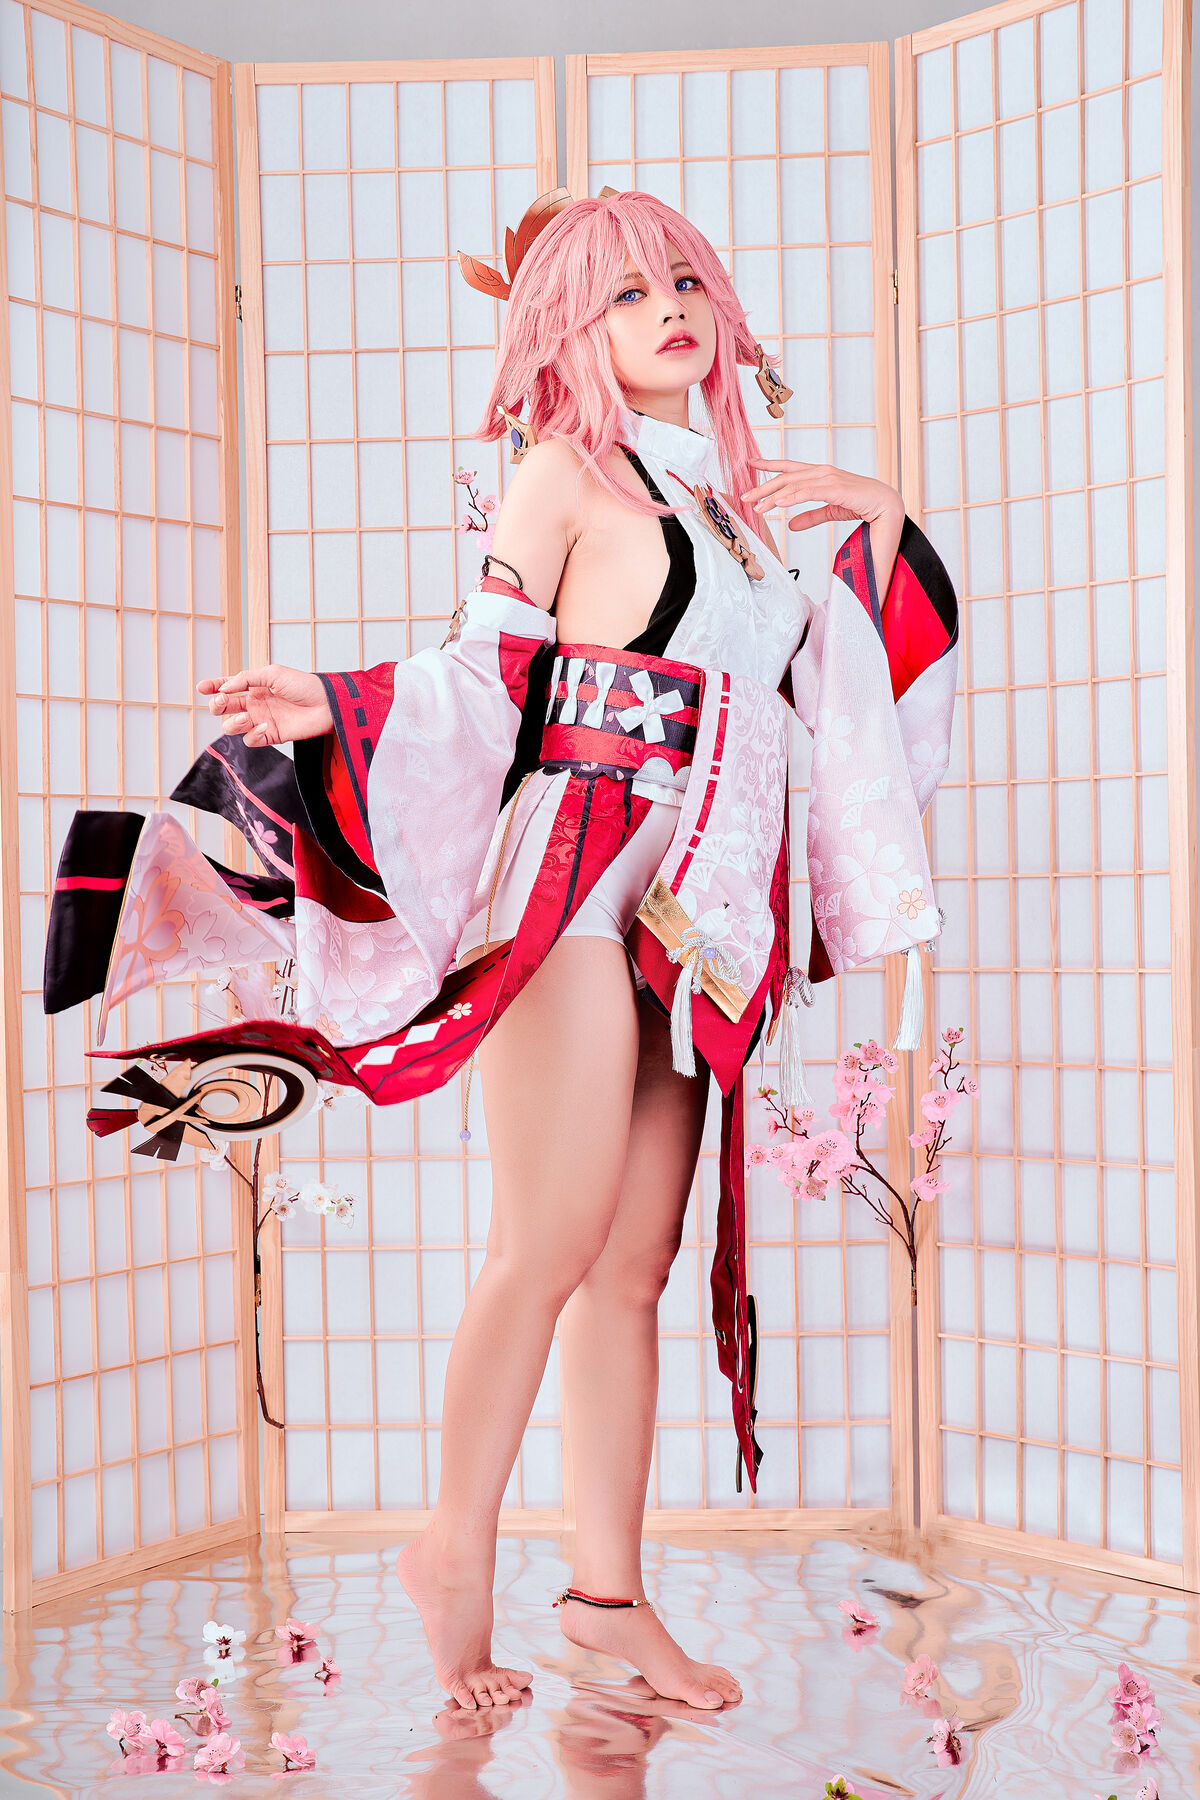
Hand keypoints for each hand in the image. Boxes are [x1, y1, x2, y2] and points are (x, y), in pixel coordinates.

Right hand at [197, 665, 332, 746]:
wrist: (326, 704)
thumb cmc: (304, 685)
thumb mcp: (273, 673)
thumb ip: (246, 679)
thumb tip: (225, 688)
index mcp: (254, 687)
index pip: (227, 687)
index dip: (212, 687)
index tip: (202, 687)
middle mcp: (254, 704)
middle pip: (223, 708)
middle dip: (217, 705)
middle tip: (222, 701)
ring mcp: (261, 720)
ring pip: (232, 727)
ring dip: (232, 723)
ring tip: (244, 717)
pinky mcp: (271, 736)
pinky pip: (251, 740)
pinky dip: (253, 735)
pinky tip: (265, 726)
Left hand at [740, 459, 903, 532]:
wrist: (885, 504)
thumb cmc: (860, 503)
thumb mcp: (829, 510)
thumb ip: (810, 516)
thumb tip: (790, 525)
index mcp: (819, 474)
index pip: (789, 466)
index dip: (769, 465)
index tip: (750, 463)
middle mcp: (821, 472)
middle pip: (785, 476)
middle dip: (763, 487)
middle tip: (744, 497)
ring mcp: (828, 478)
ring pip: (793, 485)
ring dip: (773, 496)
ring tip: (757, 507)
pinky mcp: (835, 488)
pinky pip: (808, 492)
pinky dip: (791, 497)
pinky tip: (778, 504)